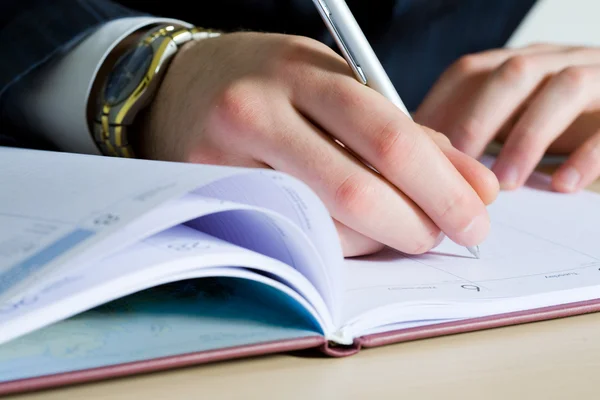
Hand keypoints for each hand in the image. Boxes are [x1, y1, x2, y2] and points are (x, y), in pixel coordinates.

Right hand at [136, 32, 497, 256]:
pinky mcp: (211, 196)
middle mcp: (258, 112)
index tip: (479, 212)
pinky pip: (292, 236)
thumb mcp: (334, 83)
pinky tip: (358, 230)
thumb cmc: (266, 81)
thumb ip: (405, 132)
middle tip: (453, 235)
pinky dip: (340, 241)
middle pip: (357, 190)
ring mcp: (226, 159)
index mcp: (300, 72)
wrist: (179, 86)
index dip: (442, 184)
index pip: (388, 135)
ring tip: (404, 227)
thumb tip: (473, 185)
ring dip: (381, 238)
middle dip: (420, 224)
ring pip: (324, 224)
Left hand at [415, 44, 599, 192]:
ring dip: (528, 138)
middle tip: (458, 170)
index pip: (470, 70)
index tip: (424, 150)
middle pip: (513, 74)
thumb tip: (429, 160)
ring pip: (564, 89)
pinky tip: (563, 184)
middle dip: (480, 121)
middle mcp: (555, 61)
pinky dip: (587, 155)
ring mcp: (595, 75)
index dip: (442, 107)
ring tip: (505, 183)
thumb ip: (482, 126)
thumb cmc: (562, 116)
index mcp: (518, 62)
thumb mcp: (516, 114)